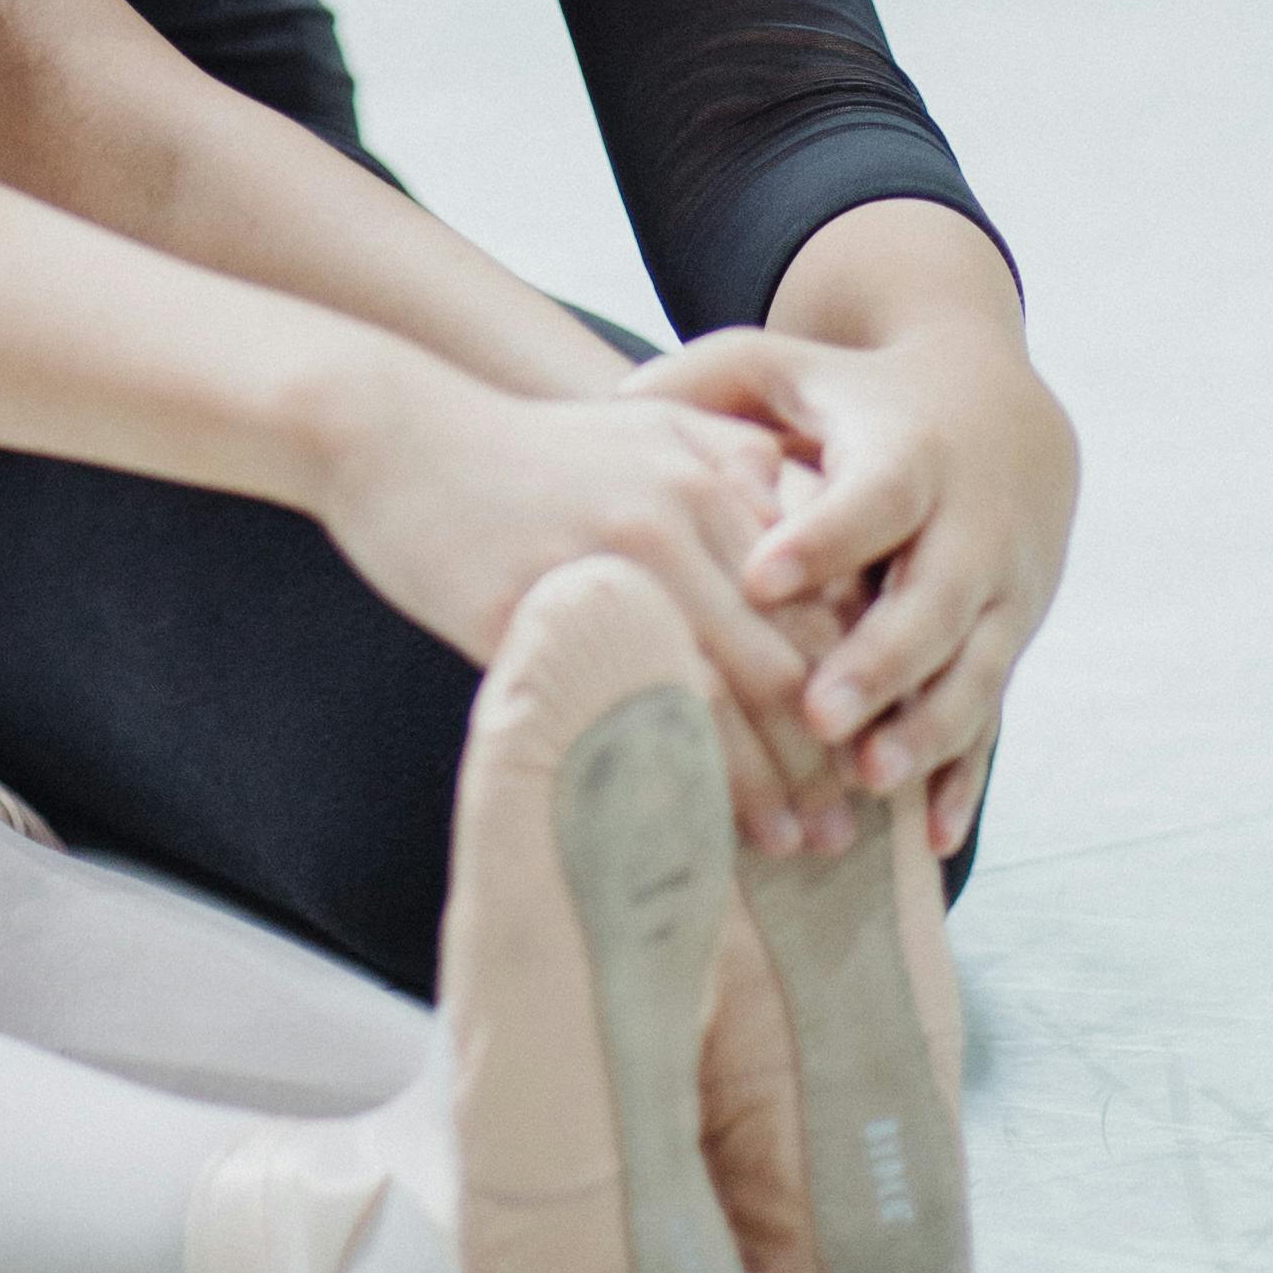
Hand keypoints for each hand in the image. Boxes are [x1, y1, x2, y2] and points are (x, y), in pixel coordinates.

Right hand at [314, 346, 858, 856]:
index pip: (823, 590)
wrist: (392, 433)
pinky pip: (632, 709)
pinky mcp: (545, 607)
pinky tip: (706, 824)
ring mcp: (614, 558)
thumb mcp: (648, 428)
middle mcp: (681, 506)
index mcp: (715, 463)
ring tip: (804, 843)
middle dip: (832, 749)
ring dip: (773, 782)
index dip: (862, 678)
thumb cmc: (529, 452)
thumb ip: (738, 475)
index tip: (881, 748)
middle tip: (856, 823)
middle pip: (788, 651)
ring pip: (724, 695)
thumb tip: (826, 575)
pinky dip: (682, 776)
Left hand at [649, 316, 1076, 855]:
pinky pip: (995, 717)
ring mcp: (1002, 592)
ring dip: (925, 730)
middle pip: (933, 599)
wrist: (1002, 416)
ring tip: (865, 779)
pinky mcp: (1010, 643)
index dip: (820, 538)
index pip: (869, 496)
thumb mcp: (792, 367)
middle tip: (816, 713)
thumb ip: (709, 380)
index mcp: (909, 453)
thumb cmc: (857, 395)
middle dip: (878, 659)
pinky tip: (930, 834)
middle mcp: (970, 526)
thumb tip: (610, 397)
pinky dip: (966, 776)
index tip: (758, 579)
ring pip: (974, 669)